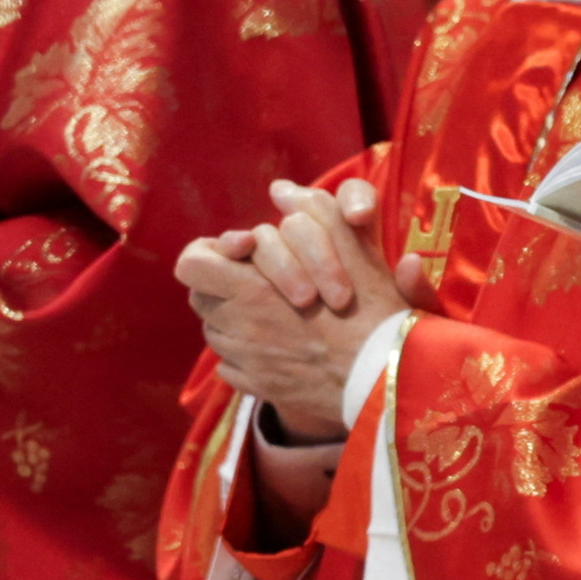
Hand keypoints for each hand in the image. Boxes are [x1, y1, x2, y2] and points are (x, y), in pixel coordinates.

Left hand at [176, 178, 406, 444]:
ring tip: (276, 319)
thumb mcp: (355, 253)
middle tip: (261, 285)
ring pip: (216, 332)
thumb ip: (316, 215)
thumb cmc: (375, 318)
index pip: (191, 264)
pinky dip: (247, 357)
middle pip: (202, 297)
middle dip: (226, 286)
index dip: (211, 253)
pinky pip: (231, 367)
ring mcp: (246, 362)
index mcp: (252, 288)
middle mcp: (238, 326)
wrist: (388, 386)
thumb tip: (282, 190)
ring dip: (236, 321)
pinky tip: (281, 353)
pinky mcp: (258, 389)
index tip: (243, 254)